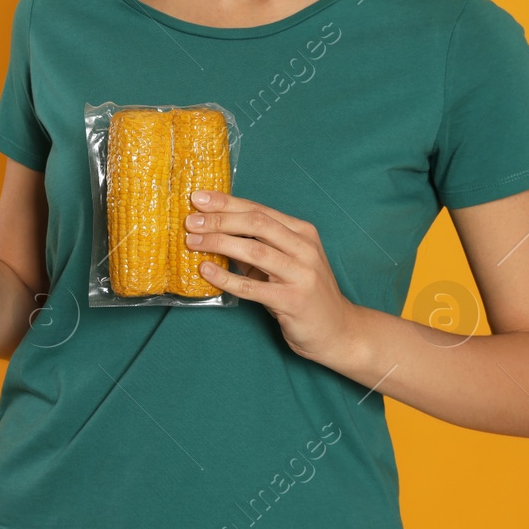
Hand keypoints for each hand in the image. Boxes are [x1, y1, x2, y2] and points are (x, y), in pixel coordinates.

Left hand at [183, 189, 363, 366]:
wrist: (338, 330)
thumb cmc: (304, 292)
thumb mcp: (285, 262)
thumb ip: (256, 246)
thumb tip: (213, 231)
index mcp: (302, 232)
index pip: (259, 210)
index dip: (226, 202)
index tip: (198, 198)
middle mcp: (304, 248)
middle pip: (256, 224)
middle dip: (219, 220)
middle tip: (190, 221)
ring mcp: (301, 274)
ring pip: (254, 251)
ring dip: (218, 243)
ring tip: (192, 242)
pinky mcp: (292, 301)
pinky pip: (251, 287)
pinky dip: (225, 277)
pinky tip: (205, 270)